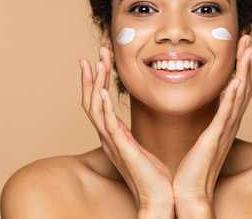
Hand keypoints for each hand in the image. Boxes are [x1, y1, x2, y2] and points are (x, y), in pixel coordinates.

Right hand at [80, 47, 173, 215]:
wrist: (160, 199)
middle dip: (93, 75)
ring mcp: (113, 143)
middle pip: (91, 100)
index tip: (100, 59)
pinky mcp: (123, 150)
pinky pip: (109, 126)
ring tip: (97, 62)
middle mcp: (108, 137)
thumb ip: (133, 133)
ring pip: (95, 108)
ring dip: (95, 83)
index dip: (97, 80)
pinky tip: (101, 91)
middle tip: (96, 51)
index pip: (98, 102)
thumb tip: (137, 119)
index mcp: (114, 135)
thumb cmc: (155, 176)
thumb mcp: (141, 147)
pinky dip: (103, 107)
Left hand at [171, 35, 251, 216]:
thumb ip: (204, 122)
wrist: (187, 191)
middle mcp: (228, 124)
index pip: (238, 90)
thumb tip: (201, 109)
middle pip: (245, 87)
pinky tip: (237, 79)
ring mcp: (224, 130)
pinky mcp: (215, 138)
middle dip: (249, 63)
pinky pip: (226, 113)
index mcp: (224, 123)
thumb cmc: (190, 168)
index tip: (246, 48)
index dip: (243, 68)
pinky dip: (233, 95)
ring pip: (240, 95)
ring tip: (250, 51)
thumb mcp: (200, 138)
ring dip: (246, 71)